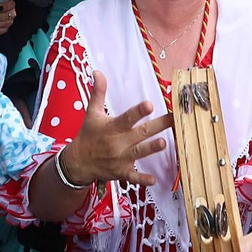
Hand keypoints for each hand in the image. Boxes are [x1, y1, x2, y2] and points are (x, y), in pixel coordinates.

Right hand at [57, 73, 172, 186]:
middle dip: (157, 126)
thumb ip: (98, 93)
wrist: (78, 162)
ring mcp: (120, 158)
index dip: (137, 112)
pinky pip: (133, 176)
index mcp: (111, 127)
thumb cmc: (88, 135)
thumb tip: (98, 72)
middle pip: (140, 133)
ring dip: (151, 148)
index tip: (149, 104)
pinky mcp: (121, 171)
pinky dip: (142, 179)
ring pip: (139, 153)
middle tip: (173, 119)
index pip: (126, 118)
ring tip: (164, 143)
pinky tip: (153, 179)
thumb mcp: (92, 113)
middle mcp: (117, 143)